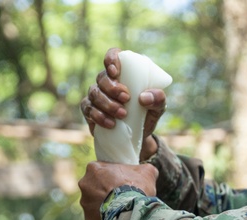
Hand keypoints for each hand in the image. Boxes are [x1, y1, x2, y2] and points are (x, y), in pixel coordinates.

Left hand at [78, 162, 157, 219]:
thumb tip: (149, 171)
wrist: (131, 212)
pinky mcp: (88, 219)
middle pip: (96, 186)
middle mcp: (84, 184)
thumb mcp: (147, 172)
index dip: (113, 175)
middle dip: (106, 191)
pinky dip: (105, 218)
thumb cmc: (137, 188)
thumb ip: (144, 169)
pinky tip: (117, 219)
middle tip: (121, 196)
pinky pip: (97, 217)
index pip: (101, 169)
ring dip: (105, 205)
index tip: (121, 181)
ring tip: (120, 209)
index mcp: (94, 168)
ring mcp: (85, 203)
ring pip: (95, 203)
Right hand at [81, 47, 168, 161]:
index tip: (116, 72)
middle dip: (112, 88)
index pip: (113, 56)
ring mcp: (96, 96)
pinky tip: (110, 123)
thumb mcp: (159, 107)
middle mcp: (107, 81)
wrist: (137, 137)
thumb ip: (158, 99)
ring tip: (122, 114)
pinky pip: (88, 109)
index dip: (111, 59)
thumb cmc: (147, 115)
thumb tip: (143, 98)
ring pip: (94, 93)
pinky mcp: (90, 111)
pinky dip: (98, 116)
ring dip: (107, 103)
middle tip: (126, 98)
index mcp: (123, 73)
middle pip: (102, 77)